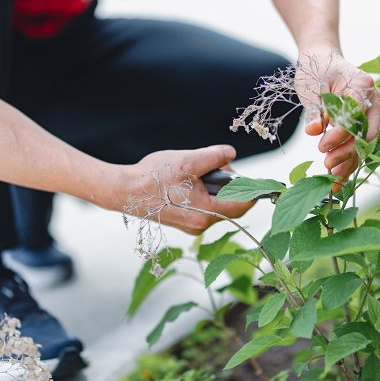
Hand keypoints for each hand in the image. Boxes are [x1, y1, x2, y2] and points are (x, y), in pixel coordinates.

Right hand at [121, 145, 255, 234]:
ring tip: (196, 172)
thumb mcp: (188, 160)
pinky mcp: (184, 223)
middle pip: (230, 205)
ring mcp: (192, 226)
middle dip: (228, 184)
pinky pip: (204, 208)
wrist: (124, 191)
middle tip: (215, 165)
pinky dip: (204, 194)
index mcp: (206, 213)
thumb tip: (232, 154)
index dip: (252, 191)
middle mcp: (201, 224)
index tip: (255, 178)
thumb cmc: (154, 176)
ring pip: (217, 206)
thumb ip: (215, 157)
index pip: (243, 206)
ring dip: (215, 188)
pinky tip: (188, 182)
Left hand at [294, 48, 379, 190]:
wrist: (322, 60)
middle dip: (347, 153)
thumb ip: (314, 111)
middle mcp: (373, 98)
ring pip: (365, 143)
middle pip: (365, 133)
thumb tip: (314, 131)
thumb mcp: (310, 88)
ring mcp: (372, 111)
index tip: (321, 146)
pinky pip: (360, 144)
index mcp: (361, 85)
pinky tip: (338, 177)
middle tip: (326, 166)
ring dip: (350, 162)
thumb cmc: (316, 71)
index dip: (340, 135)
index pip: (355, 116)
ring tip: (332, 179)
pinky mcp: (364, 122)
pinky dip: (350, 160)